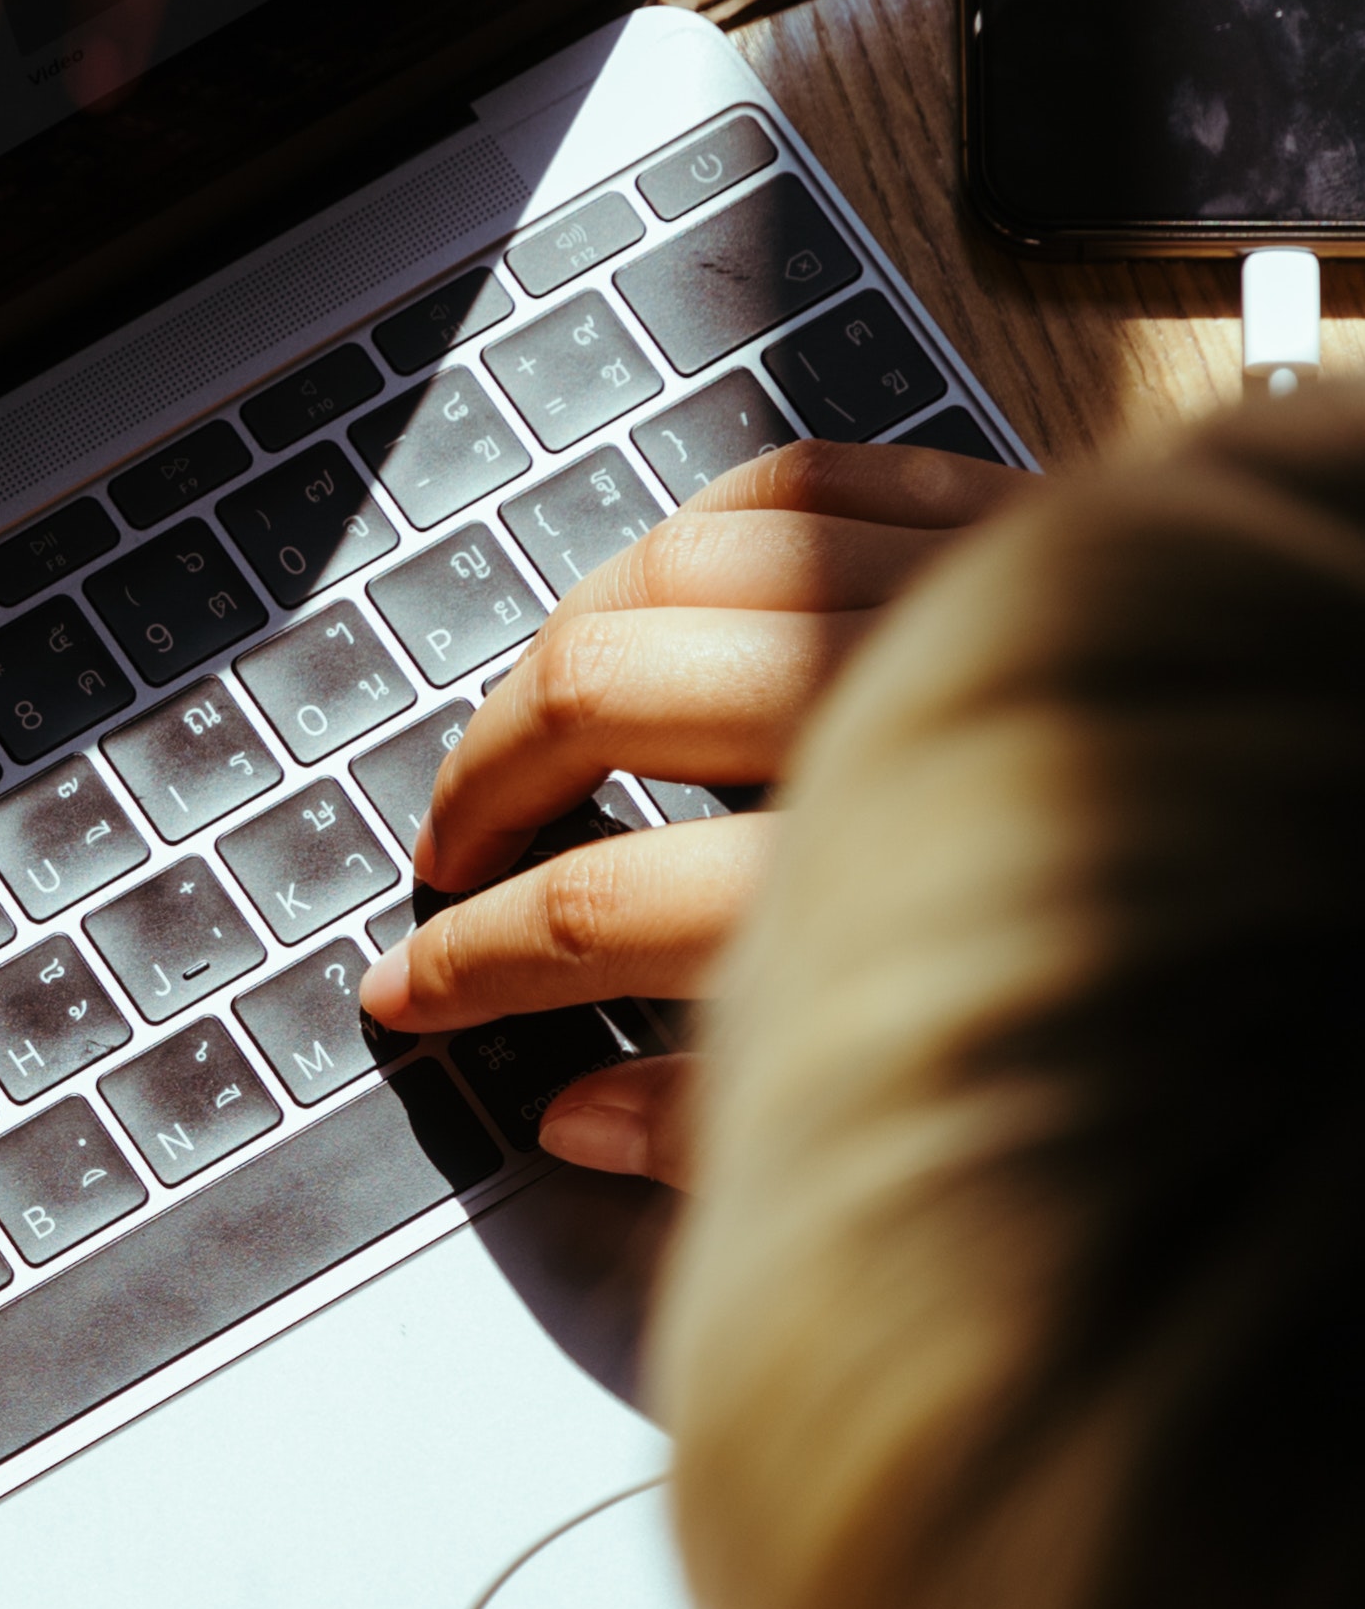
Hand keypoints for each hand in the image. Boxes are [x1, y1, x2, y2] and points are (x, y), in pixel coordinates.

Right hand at [360, 440, 1029, 1177]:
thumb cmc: (1197, 978)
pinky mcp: (1010, 514)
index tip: (410, 998)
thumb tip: (580, 1112)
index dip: (467, 963)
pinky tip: (653, 608)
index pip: (596, 912)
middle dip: (480, 791)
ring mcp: (959, 590)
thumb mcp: (965, 1111)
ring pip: (671, 572)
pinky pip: (791, 486)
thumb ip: (746, 1122)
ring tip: (521, 738)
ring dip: (555, 655)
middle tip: (445, 868)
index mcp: (893, 879)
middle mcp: (910, 710)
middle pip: (602, 705)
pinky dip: (689, 544)